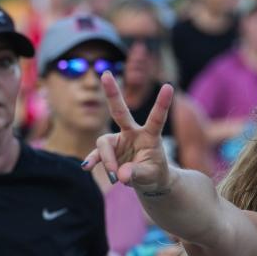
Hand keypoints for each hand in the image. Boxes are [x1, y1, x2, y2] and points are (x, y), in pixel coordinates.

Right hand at [83, 72, 173, 192]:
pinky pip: (97, 154)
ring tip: (115, 176)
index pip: (156, 118)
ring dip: (107, 159)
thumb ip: (137, 174)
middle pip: (120, 111)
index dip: (162, 103)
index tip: (169, 86)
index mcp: (150, 135)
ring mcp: (119, 140)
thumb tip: (121, 174)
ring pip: (105, 143)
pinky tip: (87, 167)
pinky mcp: (109, 151)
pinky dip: (93, 160)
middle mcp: (133, 133)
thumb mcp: (151, 176)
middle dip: (112, 93)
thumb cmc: (154, 174)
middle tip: (105, 74)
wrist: (148, 181)